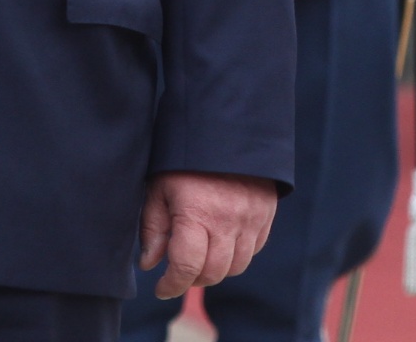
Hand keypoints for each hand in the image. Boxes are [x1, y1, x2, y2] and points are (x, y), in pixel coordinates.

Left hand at [139, 171, 278, 300]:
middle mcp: (228, 220)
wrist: (228, 127)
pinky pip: (254, 250)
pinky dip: (237, 254)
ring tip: (201, 256)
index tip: (161, 288)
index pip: (187, 267)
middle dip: (192, 278)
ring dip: (216, 269)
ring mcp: (251, 218)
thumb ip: (153, 228)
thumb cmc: (186, 157)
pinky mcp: (266, 214)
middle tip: (179, 270)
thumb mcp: (160, 187)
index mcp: (197, 213)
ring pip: (236, 266)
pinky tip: (222, 242)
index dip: (171, 285)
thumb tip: (149, 264)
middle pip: (213, 273)